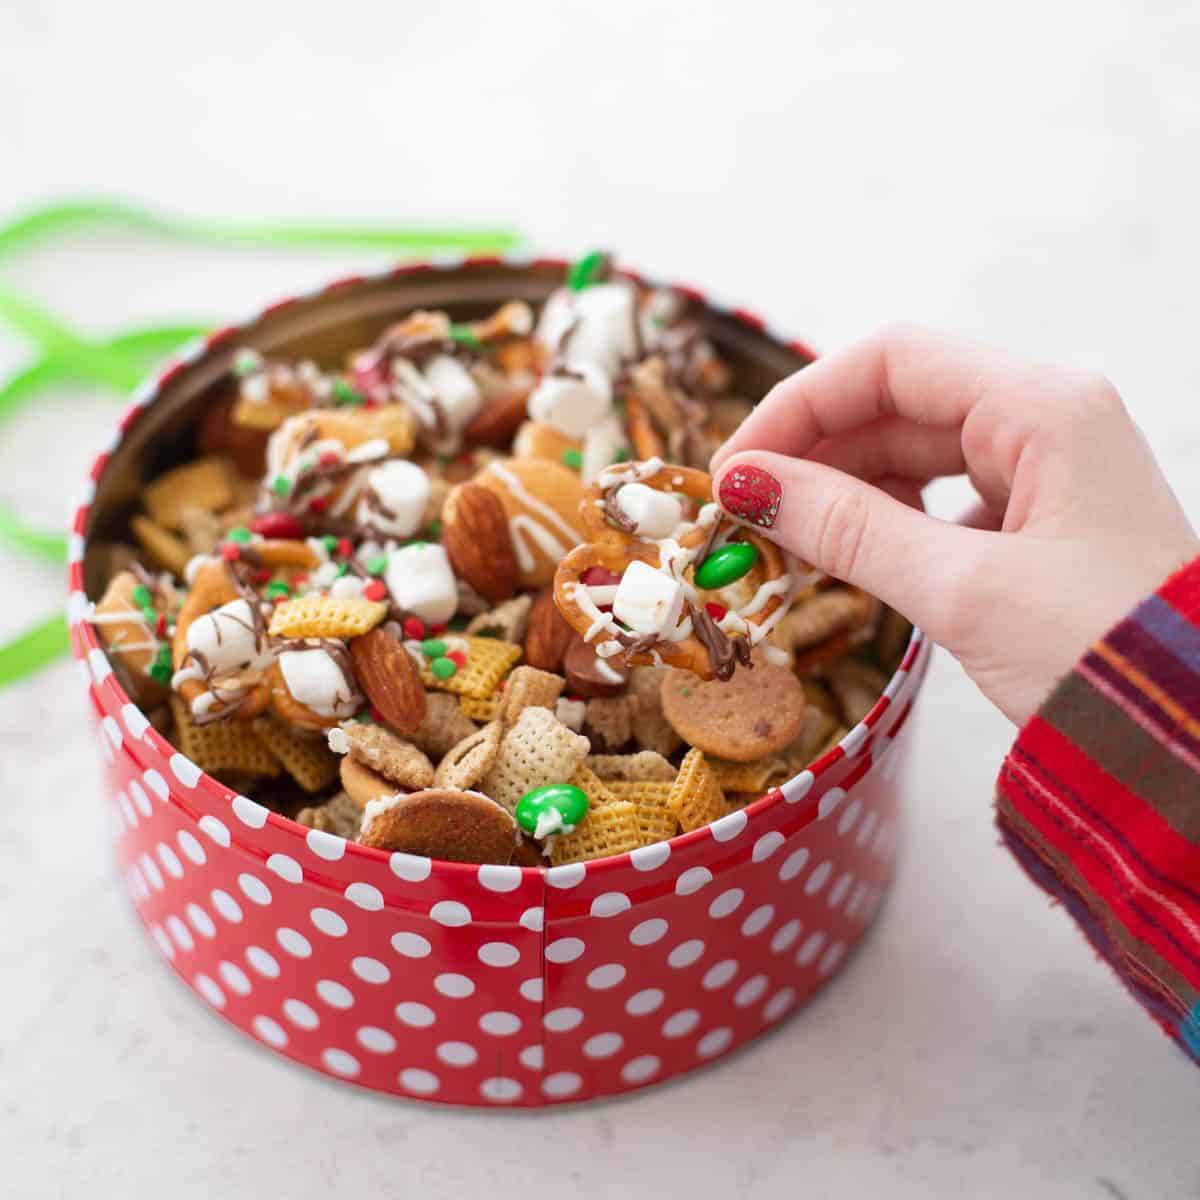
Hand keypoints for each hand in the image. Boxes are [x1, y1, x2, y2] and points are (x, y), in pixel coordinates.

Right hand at [711, 324, 1199, 725]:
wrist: (1199, 741)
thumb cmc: (1104, 656)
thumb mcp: (962, 590)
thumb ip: (848, 528)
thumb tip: (746, 486)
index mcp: (1044, 407)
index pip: (891, 362)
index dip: (798, 405)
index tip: (732, 468)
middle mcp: (1048, 420)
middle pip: (899, 402)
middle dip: (814, 451)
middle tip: (743, 512)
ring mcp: (1048, 470)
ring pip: (917, 450)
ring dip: (844, 487)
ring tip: (787, 537)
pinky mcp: (1042, 520)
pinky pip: (943, 496)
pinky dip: (887, 519)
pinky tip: (850, 553)